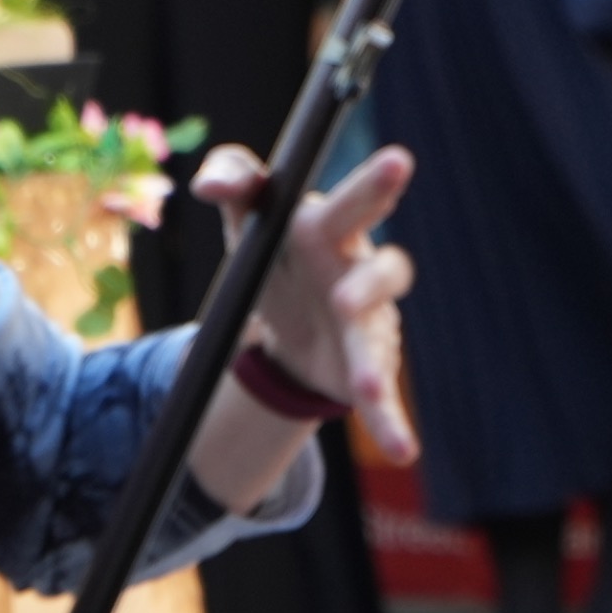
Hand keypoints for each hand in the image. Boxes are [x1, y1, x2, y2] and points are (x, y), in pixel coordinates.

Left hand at [193, 144, 420, 463]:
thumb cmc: (277, 250)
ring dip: (372, 363)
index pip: (356, 204)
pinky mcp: (366, 369)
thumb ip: (235, 180)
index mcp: (334, 229)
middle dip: (377, 277)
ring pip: (377, 340)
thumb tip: (207, 183)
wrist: (289, 320)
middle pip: (384, 268)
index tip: (401, 161)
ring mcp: (370, 323)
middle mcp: (362, 273)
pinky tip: (404, 451)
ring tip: (365, 385)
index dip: (377, 184)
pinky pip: (382, 399)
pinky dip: (391, 422)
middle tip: (358, 288)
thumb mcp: (249, 215)